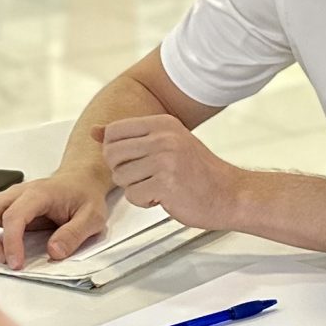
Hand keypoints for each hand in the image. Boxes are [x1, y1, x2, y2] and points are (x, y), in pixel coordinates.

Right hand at [0, 168, 111, 266]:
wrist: (81, 179)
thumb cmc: (85, 195)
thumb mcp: (92, 217)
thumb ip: (73, 234)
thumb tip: (54, 253)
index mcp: (39, 194)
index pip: (14, 216)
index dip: (11, 242)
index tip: (16, 263)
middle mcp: (19, 193)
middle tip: (4, 262)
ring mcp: (11, 199)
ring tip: (2, 258)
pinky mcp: (9, 207)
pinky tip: (1, 251)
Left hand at [101, 115, 246, 230]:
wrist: (231, 193)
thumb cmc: (200, 171)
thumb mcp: (167, 142)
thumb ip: (130, 136)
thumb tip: (95, 131)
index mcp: (163, 123)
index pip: (114, 131)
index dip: (115, 151)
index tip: (133, 160)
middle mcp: (163, 137)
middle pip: (112, 154)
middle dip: (122, 171)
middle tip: (144, 177)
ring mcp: (165, 160)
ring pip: (120, 177)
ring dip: (134, 188)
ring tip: (157, 186)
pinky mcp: (166, 184)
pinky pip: (133, 196)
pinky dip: (145, 202)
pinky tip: (163, 197)